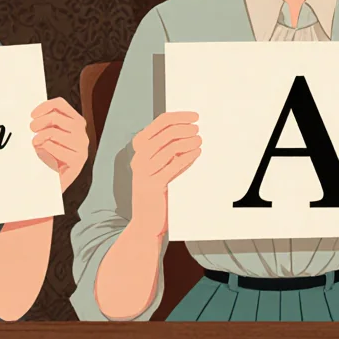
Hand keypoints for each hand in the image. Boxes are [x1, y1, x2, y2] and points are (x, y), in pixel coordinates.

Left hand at [30, 97, 89, 190]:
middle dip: (39, 123)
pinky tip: (43, 157)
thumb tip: (33, 114)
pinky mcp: (77, 160)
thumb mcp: (48, 136)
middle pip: (56, 117)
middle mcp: (81, 133)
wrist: (53, 185)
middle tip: (31, 130)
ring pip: (54, 132)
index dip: (44, 106)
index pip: (60, 105)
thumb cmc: (49, 159)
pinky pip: (54, 147)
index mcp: (76, 123)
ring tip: (36, 144)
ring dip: (39, 138)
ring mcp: (81, 147)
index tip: (32, 115)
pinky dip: (44, 151)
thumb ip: (46, 123)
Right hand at [129, 111, 201, 237]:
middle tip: (198, 130)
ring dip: (188, 142)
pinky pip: (172, 166)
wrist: (146, 222)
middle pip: (165, 132)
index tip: (195, 116)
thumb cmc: (157, 191)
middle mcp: (138, 157)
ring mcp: (143, 171)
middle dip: (185, 128)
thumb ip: (170, 148)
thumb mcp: (161, 165)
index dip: (179, 116)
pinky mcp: (152, 185)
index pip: (159, 122)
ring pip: (169, 148)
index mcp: (139, 148)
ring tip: (199, 141)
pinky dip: (187, 157)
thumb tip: (190, 129)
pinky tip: (197, 153)